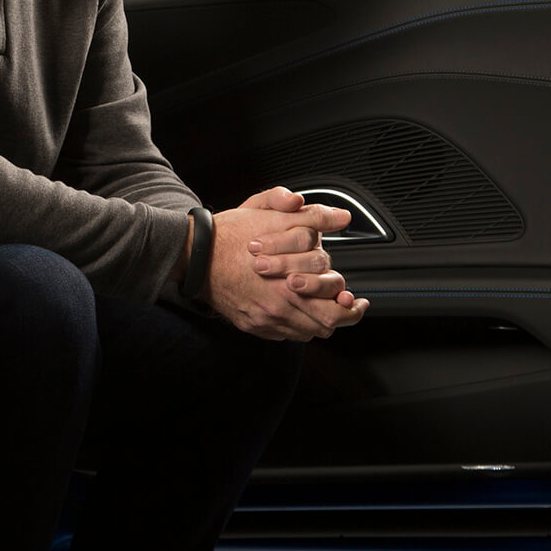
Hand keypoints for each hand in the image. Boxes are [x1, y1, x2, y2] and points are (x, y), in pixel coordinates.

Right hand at [203, 187, 367, 340]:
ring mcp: (263, 320)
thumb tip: (340, 217)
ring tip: (322, 307)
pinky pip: (284, 336)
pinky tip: (296, 309)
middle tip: (348, 307)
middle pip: (325, 326)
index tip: (356, 301)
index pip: (335, 309)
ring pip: (306, 333)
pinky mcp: (252, 325)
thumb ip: (310, 216)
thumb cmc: (229, 234)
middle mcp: (277, 308)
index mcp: (288, 285)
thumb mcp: (270, 214)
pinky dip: (295, 325)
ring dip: (317, 321)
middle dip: (341, 317)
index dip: (352, 307)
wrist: (194, 256)